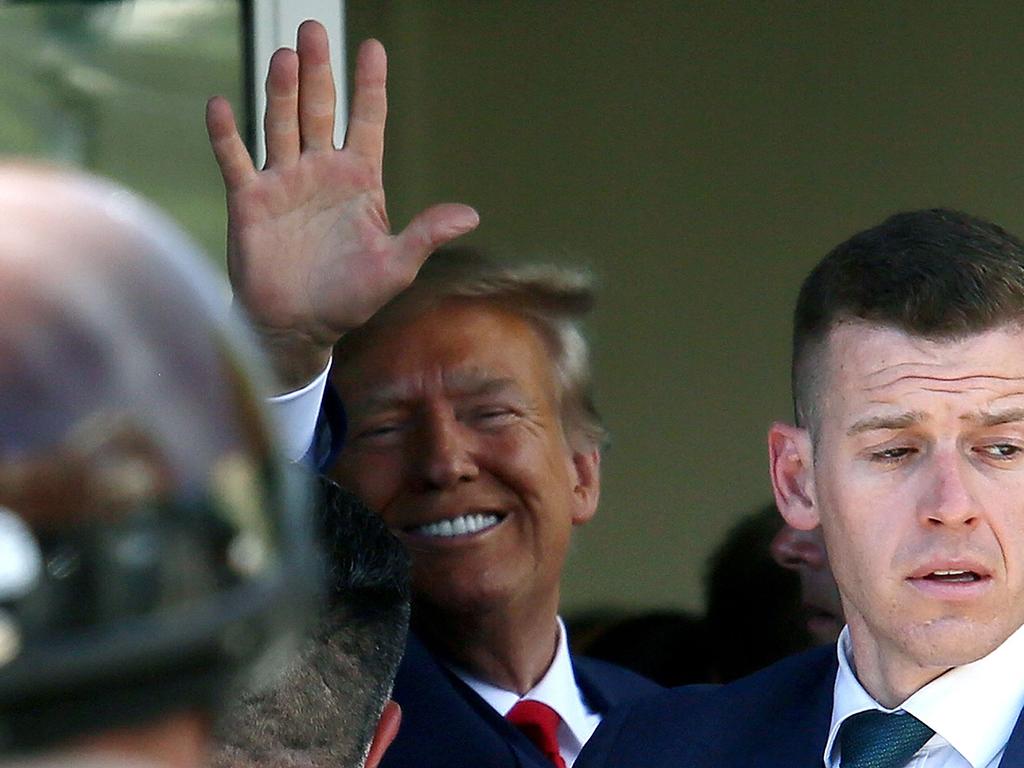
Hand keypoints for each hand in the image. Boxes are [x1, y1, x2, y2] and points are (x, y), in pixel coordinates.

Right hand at [206, 20, 478, 390]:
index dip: (370, 86)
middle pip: (319, 109)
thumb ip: (426, 234)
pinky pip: (235, 159)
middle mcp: (320, 171)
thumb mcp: (395, 267)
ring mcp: (283, 181)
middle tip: (313, 29)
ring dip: (281, 92)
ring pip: (281, 124)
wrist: (299, 326)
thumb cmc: (350, 299)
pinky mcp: (250, 200)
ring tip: (286, 57)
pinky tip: (221, 104)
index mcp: (359, 180)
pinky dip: (226, 134)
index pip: (367, 121)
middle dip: (318, 70)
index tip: (373, 48)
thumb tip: (471, 214)